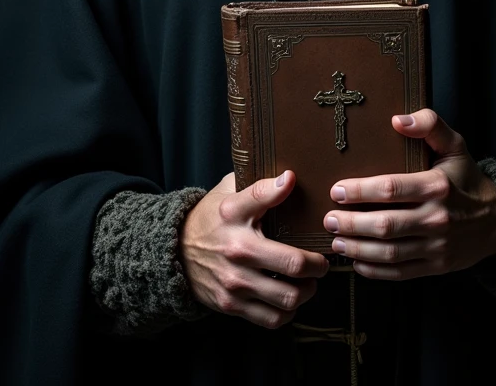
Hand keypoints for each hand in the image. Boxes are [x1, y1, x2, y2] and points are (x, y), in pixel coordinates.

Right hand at [180, 170, 328, 327]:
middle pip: (293, 264)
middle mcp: (236, 249)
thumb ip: (257, 184)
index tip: (294, 182)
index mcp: (233, 214)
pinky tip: (288, 297)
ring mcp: (234, 281)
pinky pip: (272, 319)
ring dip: (307, 291)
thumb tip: (290, 177)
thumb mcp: (228, 192)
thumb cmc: (210, 218)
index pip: (262, 194)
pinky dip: (288, 311)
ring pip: (288, 297)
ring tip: (308, 282)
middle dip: (318, 264)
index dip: (285, 186)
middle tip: (321, 262)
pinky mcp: (231, 305)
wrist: (174, 251)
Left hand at [322, 109, 495, 280]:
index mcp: (437, 186)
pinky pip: (400, 273)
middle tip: (329, 219)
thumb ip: (430, 125)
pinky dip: (375, 270)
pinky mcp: (436, 267)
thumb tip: (397, 120)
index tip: (337, 190)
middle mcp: (437, 218)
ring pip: (390, 252)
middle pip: (386, 225)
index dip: (360, 191)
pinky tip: (357, 261)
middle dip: (352, 223)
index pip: (391, 189)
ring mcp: (437, 247)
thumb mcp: (454, 145)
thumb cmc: (466, 178)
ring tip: (335, 241)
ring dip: (358, 249)